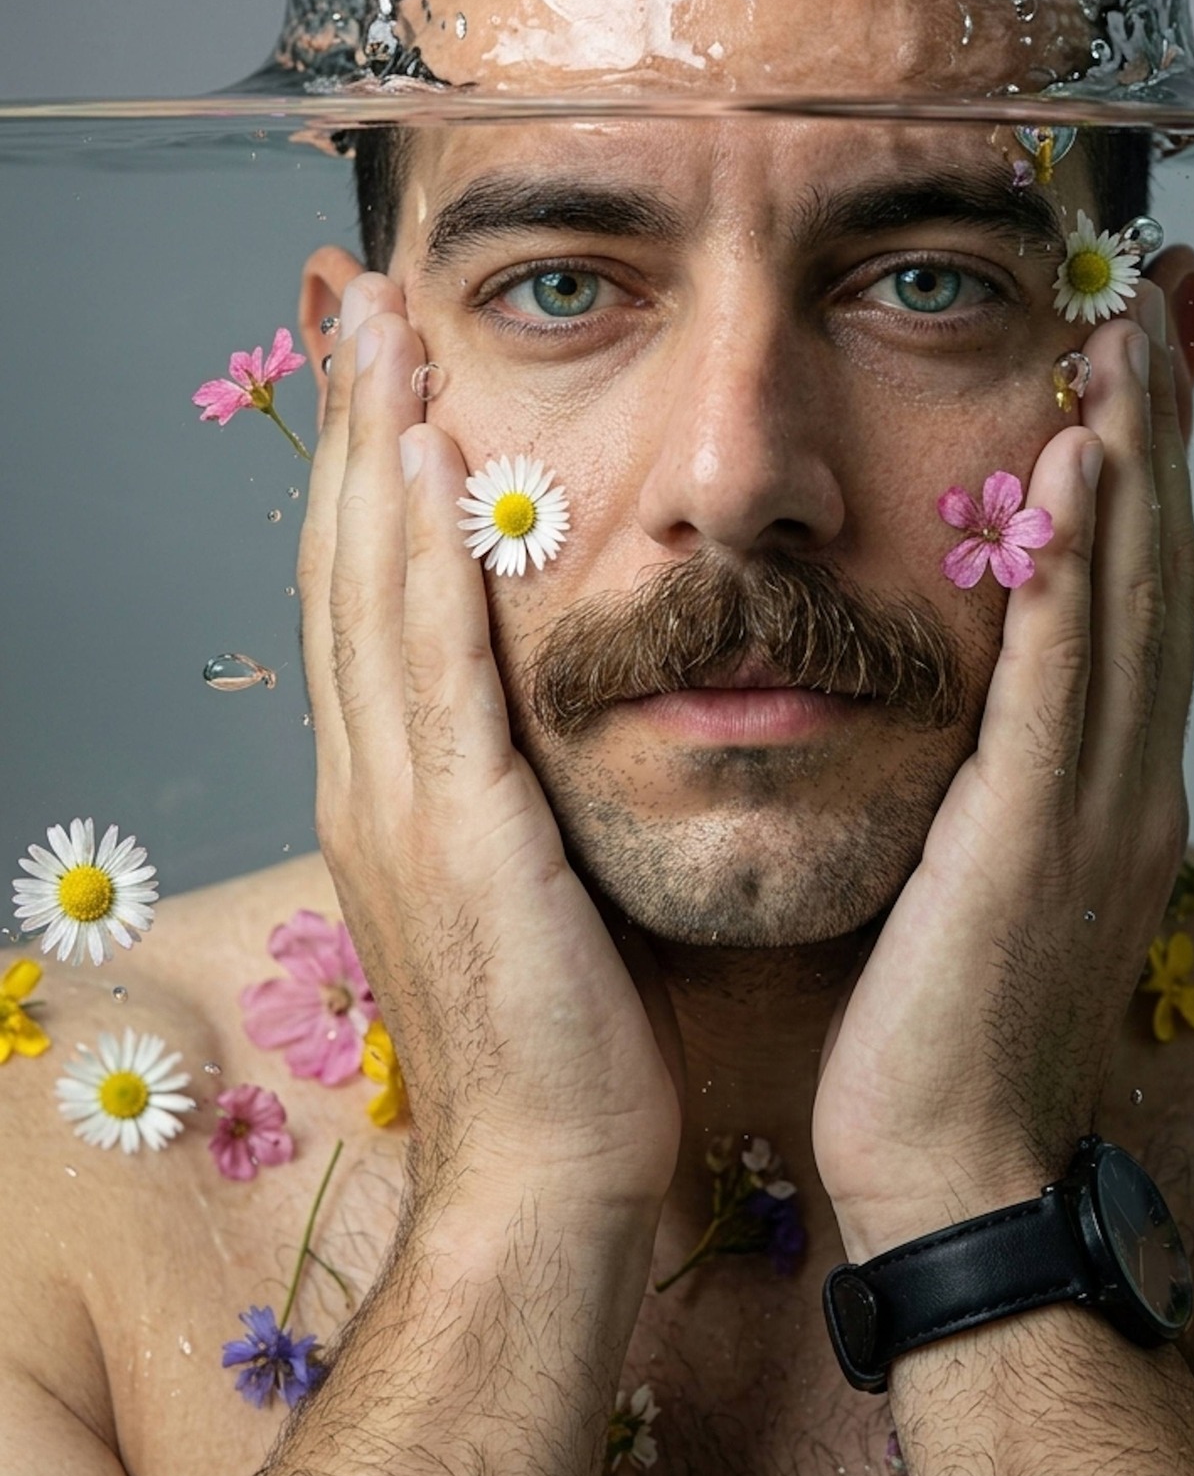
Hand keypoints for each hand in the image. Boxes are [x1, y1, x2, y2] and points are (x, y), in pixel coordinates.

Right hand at [297, 274, 682, 1211]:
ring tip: (378, 328)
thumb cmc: (566, 1034)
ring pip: (367, 586)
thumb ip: (517, 775)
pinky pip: (430, 662)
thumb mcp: (531, 874)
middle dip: (347, 421)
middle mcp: (371, 775)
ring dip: (370, 447)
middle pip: (344, 560)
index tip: (377, 364)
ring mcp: (396, 801)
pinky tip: (424, 461)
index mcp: (392, 785)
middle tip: (354, 298)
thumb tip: (551, 693)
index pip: (362, 592)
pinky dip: (417, 553)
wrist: (552, 1177)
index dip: (361, 469)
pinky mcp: (454, 830)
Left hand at [812, 284, 1193, 1257]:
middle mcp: (1129, 773)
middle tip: (1156, 299)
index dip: (1153, 463)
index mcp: (1112, 777)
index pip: (1143, 586)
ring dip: (1137, 457)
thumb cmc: (948, 1017)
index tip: (1143, 353)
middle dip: (1163, 424)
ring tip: (1127, 336)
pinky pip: (1064, 678)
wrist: (953, 1161)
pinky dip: (1084, 567)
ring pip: (1133, 597)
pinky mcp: (1038, 834)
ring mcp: (1099, 803)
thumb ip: (997, 758)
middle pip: (1160, 564)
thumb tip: (973, 680)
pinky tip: (1081, 471)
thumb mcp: (983, 861)